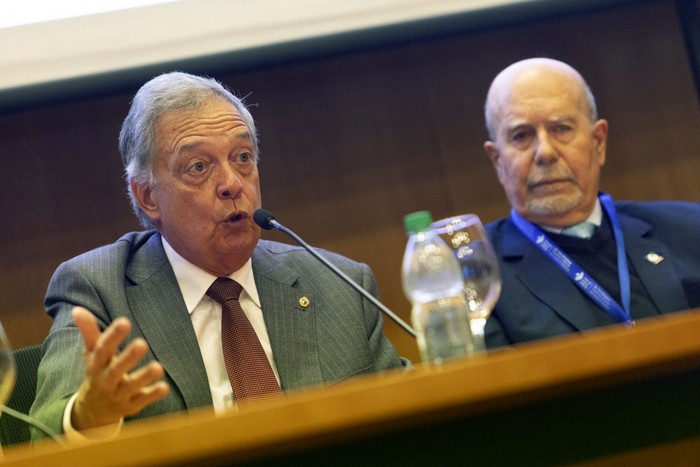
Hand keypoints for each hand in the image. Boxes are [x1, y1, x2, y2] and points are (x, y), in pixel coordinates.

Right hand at [70, 307, 169, 430]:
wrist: (92, 411)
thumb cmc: (97, 373)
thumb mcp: (91, 354)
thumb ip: (89, 332)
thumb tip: (77, 309)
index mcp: (96, 365)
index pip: (102, 350)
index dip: (112, 336)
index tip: (124, 322)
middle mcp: (106, 381)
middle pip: (116, 370)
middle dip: (128, 358)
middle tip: (142, 344)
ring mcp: (119, 395)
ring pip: (131, 387)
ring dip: (144, 377)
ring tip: (158, 367)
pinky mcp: (131, 405)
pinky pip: (142, 401)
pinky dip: (152, 395)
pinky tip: (164, 387)